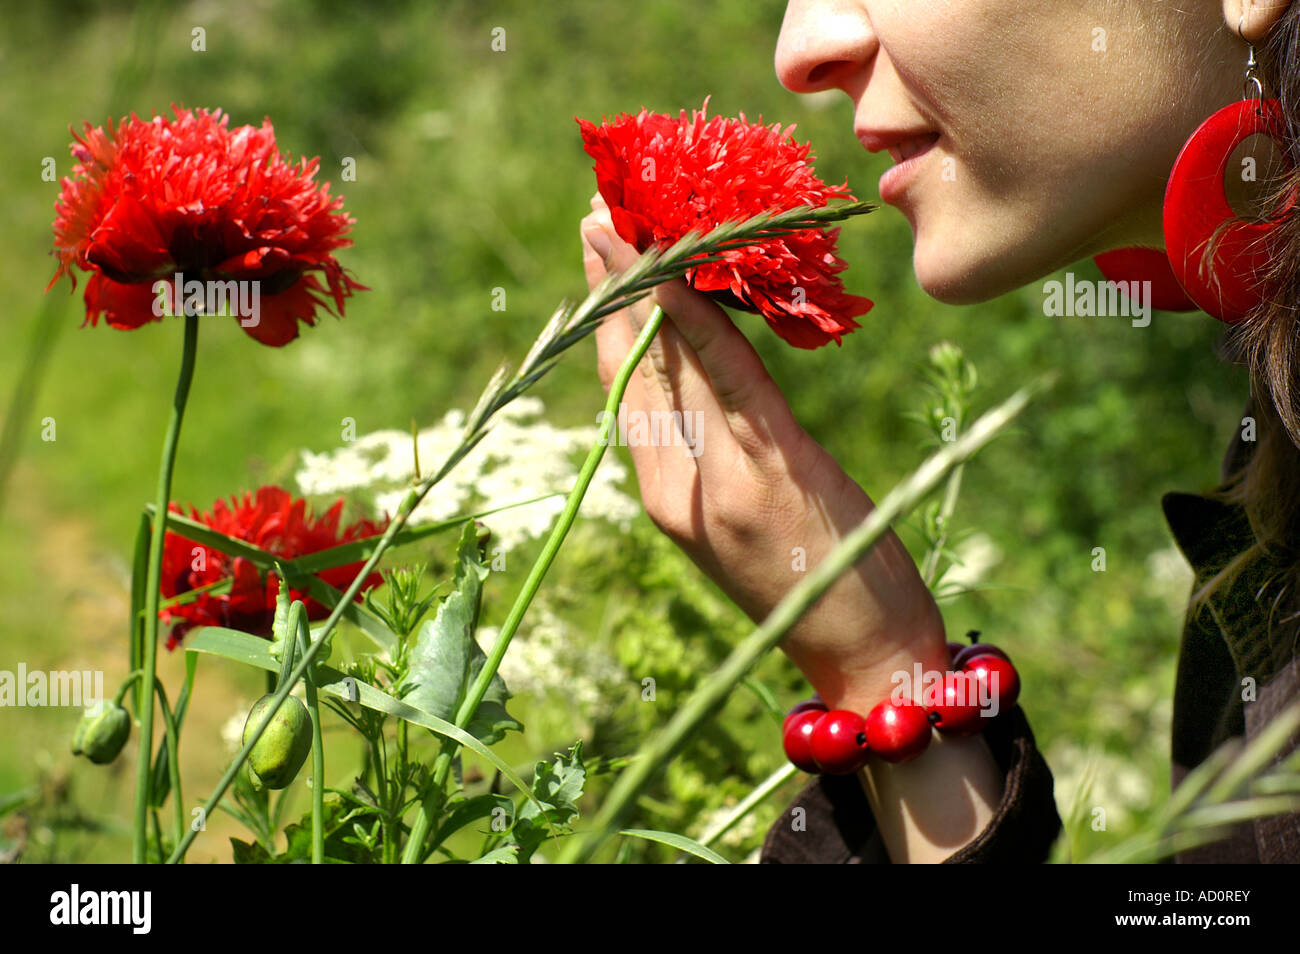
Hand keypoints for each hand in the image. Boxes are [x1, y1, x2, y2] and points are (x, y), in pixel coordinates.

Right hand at [580, 194, 948, 711]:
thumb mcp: (748, 521)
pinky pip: (728, 382)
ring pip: (671, 365)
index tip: (601, 261)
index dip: (611, 321)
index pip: (628, 392)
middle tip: (599, 215)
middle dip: (616, 288)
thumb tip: (710, 374)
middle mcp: (676, 486)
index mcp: (667, 497)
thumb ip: (720, 452)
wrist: (862, 652)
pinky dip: (701, 324)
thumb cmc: (812, 585)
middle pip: (638, 367)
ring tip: (625, 223)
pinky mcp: (766, 471)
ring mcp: (718, 478)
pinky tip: (683, 274)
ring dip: (646, 286)